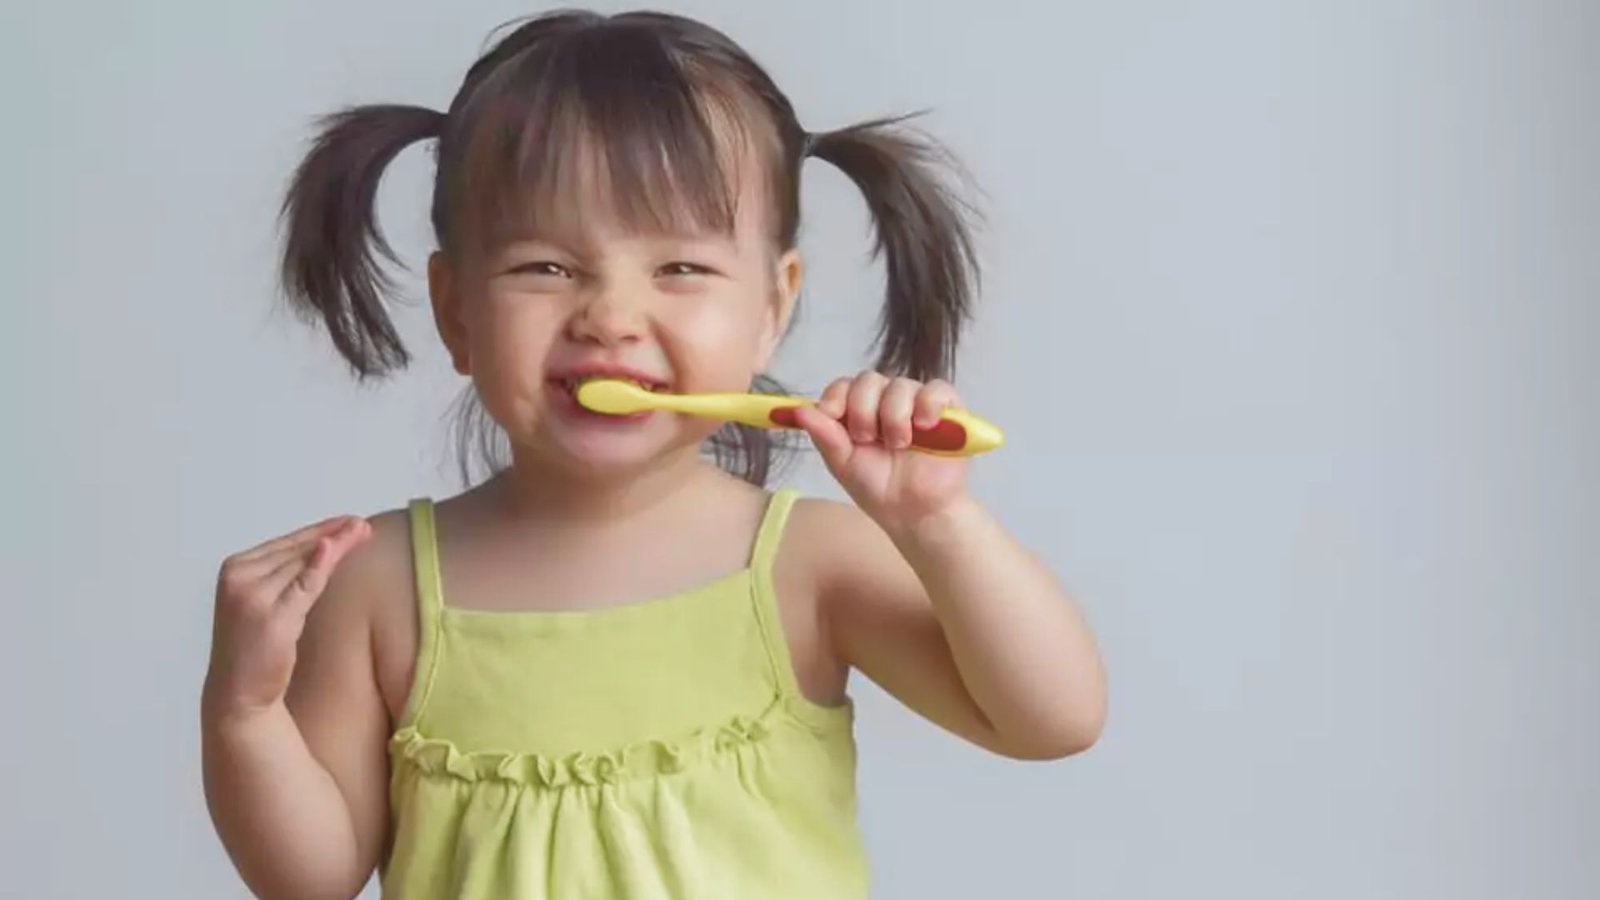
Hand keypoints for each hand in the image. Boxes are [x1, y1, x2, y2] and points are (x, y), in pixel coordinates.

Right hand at [204, 516, 371, 725]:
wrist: (237, 693)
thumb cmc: (256, 648)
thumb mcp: (270, 602)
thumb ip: (290, 574)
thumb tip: (326, 545)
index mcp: (235, 569)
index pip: (285, 543)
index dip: (319, 531)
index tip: (347, 521)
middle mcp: (239, 578)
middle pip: (296, 549)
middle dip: (332, 534)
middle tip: (362, 524)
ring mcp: (253, 597)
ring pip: (303, 563)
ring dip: (335, 544)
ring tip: (362, 532)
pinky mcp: (270, 617)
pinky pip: (303, 586)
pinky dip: (320, 566)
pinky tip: (334, 548)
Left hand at [793, 371, 970, 527]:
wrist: (915, 513)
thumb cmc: (878, 489)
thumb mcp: (843, 464)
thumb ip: (824, 436)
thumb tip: (798, 410)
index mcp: (858, 412)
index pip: (843, 385)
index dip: (836, 396)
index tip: (832, 414)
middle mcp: (886, 402)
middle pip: (869, 380)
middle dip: (864, 409)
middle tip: (868, 439)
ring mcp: (916, 403)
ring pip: (900, 385)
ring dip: (895, 416)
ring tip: (899, 445)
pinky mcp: (947, 410)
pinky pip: (936, 389)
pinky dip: (928, 404)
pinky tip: (923, 426)